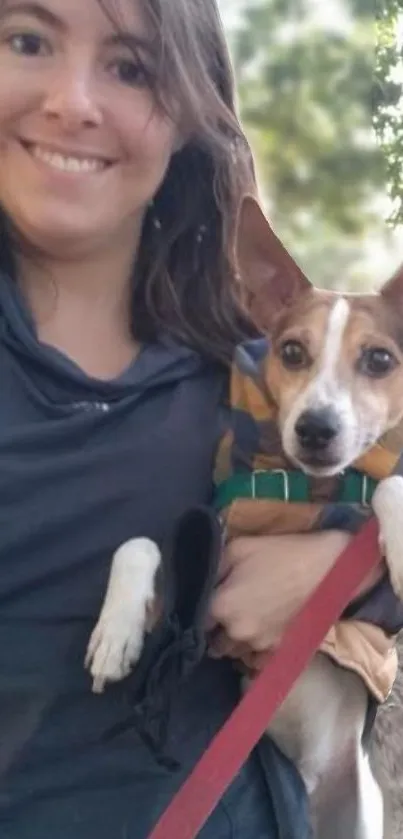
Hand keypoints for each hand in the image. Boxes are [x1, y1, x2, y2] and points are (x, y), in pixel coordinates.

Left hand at [207, 530, 383, 664]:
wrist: (326, 568)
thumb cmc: (279, 553)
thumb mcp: (237, 548)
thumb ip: (212, 568)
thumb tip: (201, 583)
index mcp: (221, 607)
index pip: (196, 621)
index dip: (200, 612)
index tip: (207, 605)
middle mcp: (237, 633)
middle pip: (214, 642)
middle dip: (216, 630)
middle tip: (225, 614)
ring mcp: (260, 645)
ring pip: (235, 653)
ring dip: (234, 643)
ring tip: (243, 625)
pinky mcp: (280, 650)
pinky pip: (257, 662)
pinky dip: (253, 653)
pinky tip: (259, 637)